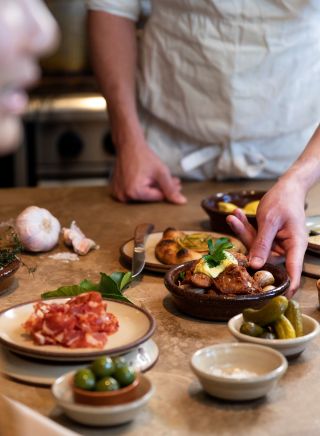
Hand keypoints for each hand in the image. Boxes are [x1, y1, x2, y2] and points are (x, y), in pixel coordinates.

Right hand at [111, 138, 186, 203]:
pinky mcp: (117, 191)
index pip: (158, 197)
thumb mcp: (161, 172)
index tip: (179, 184)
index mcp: (135, 192)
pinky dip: (143, 187)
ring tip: (162, 178)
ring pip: (143, 195)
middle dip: (162, 189)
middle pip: (150, 197)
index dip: (169, 190)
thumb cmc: (144, 156)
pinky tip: (150, 178)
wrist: (128, 145)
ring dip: (154, 188)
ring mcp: (119, 194)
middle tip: (175, 181)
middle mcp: (124, 196)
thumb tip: (182, 202)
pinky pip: (134, 193)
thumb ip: (171, 188)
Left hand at [226, 180, 307, 297]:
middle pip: (264, 257)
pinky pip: (253, 239)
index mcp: (294, 245)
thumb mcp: (270, 220)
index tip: (277, 300)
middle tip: (233, 221)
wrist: (286, 188)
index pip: (293, 271)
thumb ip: (262, 242)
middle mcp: (285, 249)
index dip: (286, 287)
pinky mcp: (266, 241)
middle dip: (248, 242)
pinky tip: (237, 215)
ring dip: (243, 232)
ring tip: (234, 215)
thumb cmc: (284, 201)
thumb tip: (255, 265)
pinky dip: (244, 228)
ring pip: (255, 248)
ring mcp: (275, 246)